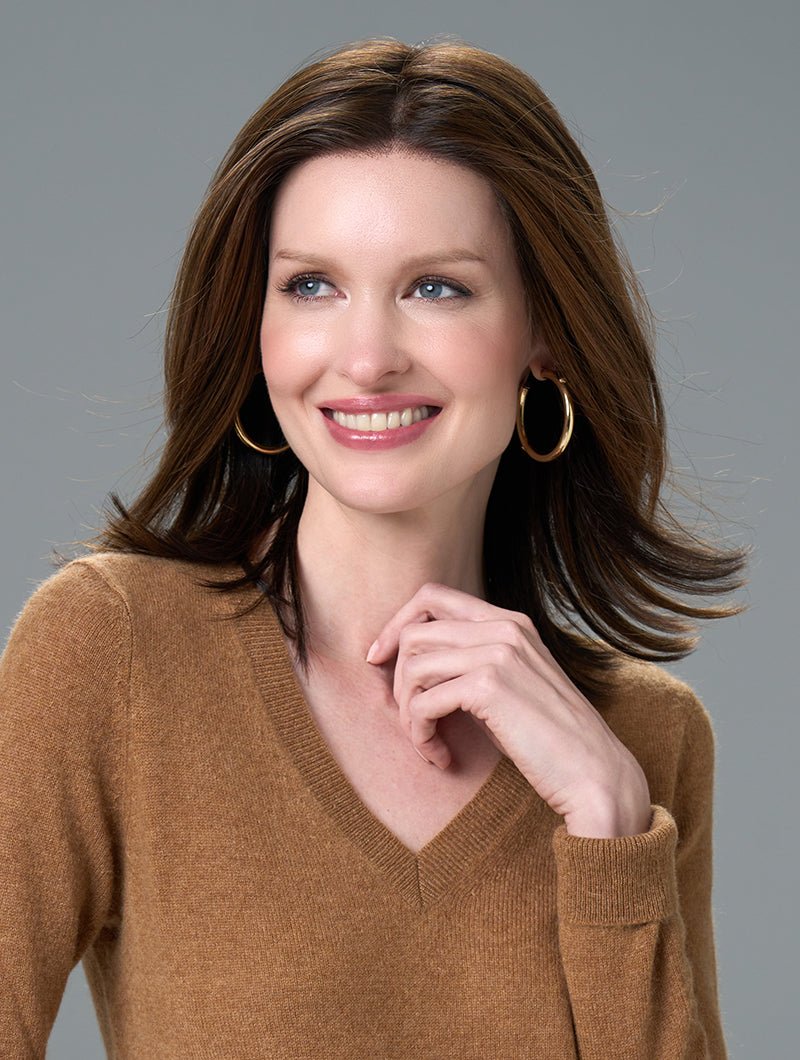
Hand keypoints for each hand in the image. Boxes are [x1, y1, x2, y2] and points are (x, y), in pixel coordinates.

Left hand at [366, 582, 651, 836]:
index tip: (378, 659)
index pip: (432, 596)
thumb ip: (473, 662)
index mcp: (510, 622)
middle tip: (414, 722)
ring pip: (412, 667)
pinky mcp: (489, 686)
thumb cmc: (550, 740)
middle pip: (413, 634)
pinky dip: (420, 734)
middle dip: (398, 682)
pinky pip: (423, 702)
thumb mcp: (512, 686)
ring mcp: (498, 653)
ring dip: (409, 714)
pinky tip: (440, 757)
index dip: (396, 624)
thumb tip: (410, 662)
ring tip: (428, 743)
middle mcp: (504, 628)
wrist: (594, 775)